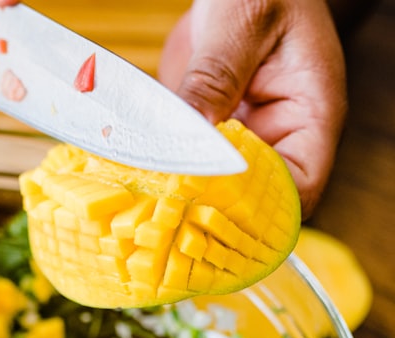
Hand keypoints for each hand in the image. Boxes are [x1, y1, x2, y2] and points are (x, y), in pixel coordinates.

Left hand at [158, 0, 346, 216]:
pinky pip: (185, 162)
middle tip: (160, 211)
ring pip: (213, 186)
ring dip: (178, 193)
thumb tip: (190, 134)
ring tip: (139, 198)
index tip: (209, 208)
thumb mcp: (241, 23)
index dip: (259, 209)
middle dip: (208, 209)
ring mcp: (241, 137)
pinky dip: (160, 170)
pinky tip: (129, 174)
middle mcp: (278, 135)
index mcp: (310, 115)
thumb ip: (215, 79)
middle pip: (251, 198)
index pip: (300, 186)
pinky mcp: (207, 132)